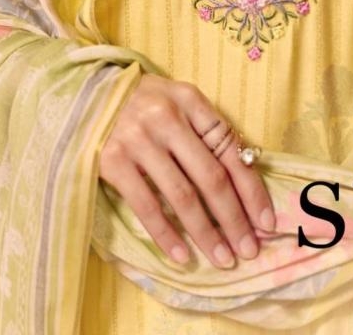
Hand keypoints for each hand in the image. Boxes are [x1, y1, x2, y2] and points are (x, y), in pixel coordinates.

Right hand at [98, 73, 274, 268]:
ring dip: (206, 233)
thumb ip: (205, 131)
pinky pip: (147, 206)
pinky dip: (167, 235)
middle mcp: (167, 118)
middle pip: (211, 177)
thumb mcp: (177, 102)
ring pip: (183, 197)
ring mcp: (139, 140)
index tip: (266, 222)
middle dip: (234, 219)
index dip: (251, 189)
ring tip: (222, 258)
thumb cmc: (142, 103)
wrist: (86, 95)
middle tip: (248, 250)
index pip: (230, 150)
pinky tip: (182, 256)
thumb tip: (244, 179)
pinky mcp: (113, 162)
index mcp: (190, 101)